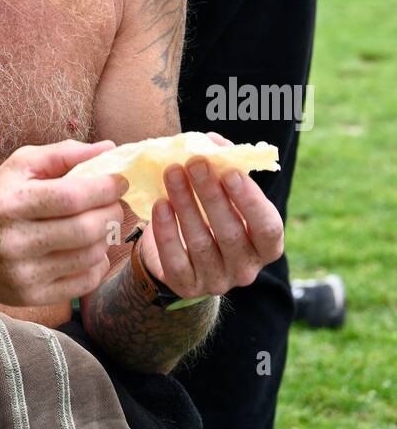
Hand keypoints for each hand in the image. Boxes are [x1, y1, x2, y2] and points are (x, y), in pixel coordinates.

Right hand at [0, 138, 127, 306]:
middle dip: (111, 212)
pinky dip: (97, 264)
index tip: (120, 180)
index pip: (72, 197)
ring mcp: (25, 273)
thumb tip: (109, 148)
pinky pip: (85, 283)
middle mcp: (17, 241)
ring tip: (99, 224)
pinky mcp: (32, 297)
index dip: (105, 188)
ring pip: (90, 256)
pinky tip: (89, 249)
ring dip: (106, 237)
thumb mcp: (19, 166)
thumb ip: (63, 154)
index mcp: (14, 203)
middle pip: (86, 229)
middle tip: (113, 203)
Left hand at [136, 131, 283, 298]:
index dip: (250, 201)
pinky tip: (160, 205)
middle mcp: (246, 268)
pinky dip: (166, 231)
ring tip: (171, 172)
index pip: (268, 227)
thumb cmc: (211, 211)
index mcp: (266, 245)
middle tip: (194, 162)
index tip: (229, 172)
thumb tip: (213, 142)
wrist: (182, 249)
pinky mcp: (187, 286)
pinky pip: (175, 260)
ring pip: (201, 244)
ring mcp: (217, 281)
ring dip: (185, 204)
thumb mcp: (224, 192)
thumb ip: (224, 165)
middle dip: (210, 194)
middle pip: (231, 233)